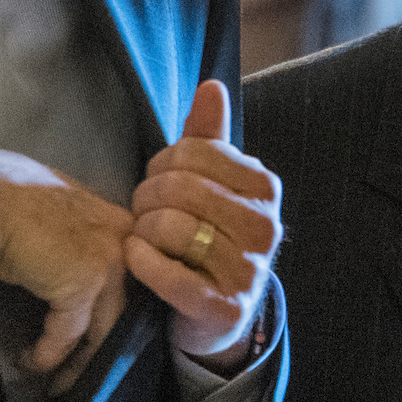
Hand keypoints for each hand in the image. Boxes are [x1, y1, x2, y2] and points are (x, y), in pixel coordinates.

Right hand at [0, 142, 134, 395]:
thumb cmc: (0, 198)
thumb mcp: (51, 215)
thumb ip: (70, 240)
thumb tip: (62, 271)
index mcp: (114, 221)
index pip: (131, 278)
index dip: (112, 312)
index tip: (95, 338)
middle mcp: (122, 238)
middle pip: (122, 308)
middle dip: (100, 347)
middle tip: (80, 373)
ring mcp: (108, 260)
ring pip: (103, 328)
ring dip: (78, 361)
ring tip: (58, 382)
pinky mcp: (83, 282)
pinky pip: (67, 333)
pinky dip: (47, 353)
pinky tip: (30, 360)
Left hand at [127, 80, 282, 371]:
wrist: (216, 316)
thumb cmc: (208, 239)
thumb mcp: (212, 186)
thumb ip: (209, 137)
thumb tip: (211, 86)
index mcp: (264, 189)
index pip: (194, 152)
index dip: (162, 164)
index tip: (158, 182)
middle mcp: (264, 228)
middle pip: (181, 188)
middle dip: (148, 199)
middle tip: (144, 213)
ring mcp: (248, 270)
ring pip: (171, 228)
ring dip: (143, 233)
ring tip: (144, 239)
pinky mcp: (223, 308)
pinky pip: (168, 273)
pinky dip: (141, 262)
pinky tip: (137, 259)